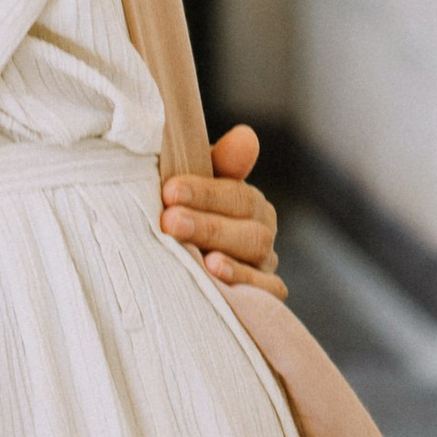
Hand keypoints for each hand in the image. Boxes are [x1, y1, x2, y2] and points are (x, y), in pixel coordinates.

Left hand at [161, 122, 285, 298]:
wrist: (169, 266)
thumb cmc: (180, 215)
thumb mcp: (191, 186)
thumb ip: (218, 163)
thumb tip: (246, 137)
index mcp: (248, 203)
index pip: (237, 194)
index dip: (205, 192)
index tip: (170, 190)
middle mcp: (261, 233)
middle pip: (249, 229)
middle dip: (208, 225)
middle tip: (170, 222)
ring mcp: (263, 268)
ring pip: (257, 258)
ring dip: (226, 256)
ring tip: (197, 257)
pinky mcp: (263, 299)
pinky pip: (266, 293)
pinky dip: (244, 284)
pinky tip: (216, 278)